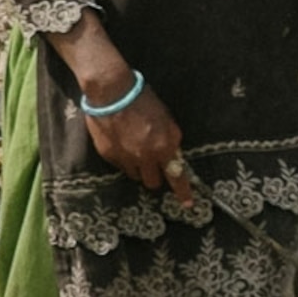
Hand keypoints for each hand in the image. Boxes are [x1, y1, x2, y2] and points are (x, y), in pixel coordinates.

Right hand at [86, 86, 199, 203]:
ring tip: (134, 150)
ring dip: (139, 169)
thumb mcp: (166, 118)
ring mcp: (126, 158)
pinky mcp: (109, 156)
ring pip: (136, 176)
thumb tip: (172, 153)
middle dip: (155, 176)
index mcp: (164, 146)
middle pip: (153, 182)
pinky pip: (120, 166)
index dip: (183, 192)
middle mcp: (146, 156)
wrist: (113, 92)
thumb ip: (171, 138)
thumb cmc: (144, 100)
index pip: (176, 175)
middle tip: (153, 166)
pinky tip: (121, 143)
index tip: (188, 204)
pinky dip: (123, 160)